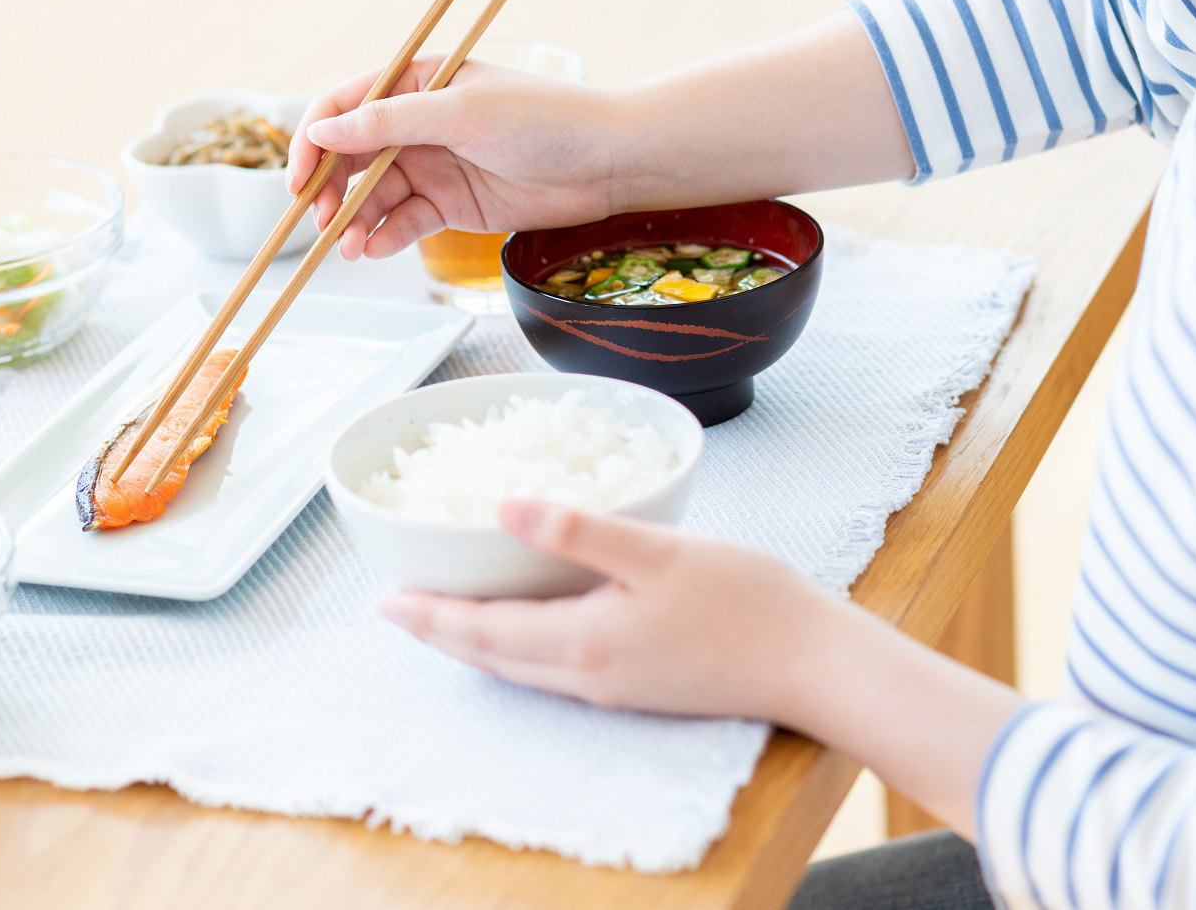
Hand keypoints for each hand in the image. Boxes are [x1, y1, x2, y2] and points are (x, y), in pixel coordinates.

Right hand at [287, 58, 625, 260]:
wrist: (607, 163)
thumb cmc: (543, 120)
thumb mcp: (461, 113)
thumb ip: (389, 123)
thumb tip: (323, 131)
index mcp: (415, 82)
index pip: (344, 107)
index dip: (313, 142)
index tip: (298, 179)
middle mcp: (417, 123)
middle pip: (350, 156)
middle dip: (328, 190)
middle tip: (319, 221)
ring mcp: (433, 165)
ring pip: (373, 196)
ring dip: (353, 221)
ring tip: (346, 248)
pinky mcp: (450, 204)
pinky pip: (403, 222)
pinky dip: (384, 237)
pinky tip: (374, 250)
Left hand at [376, 499, 839, 720]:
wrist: (810, 663)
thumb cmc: (745, 600)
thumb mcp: (657, 551)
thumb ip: (579, 532)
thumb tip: (505, 508)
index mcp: (582, 639)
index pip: (482, 630)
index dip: (430, 614)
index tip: (385, 599)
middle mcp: (587, 674)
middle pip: (491, 658)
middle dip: (440, 634)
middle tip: (398, 610)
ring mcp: (613, 687)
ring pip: (520, 669)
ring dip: (475, 645)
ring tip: (445, 620)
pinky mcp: (639, 687)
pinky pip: (553, 672)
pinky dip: (517, 651)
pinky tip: (524, 632)